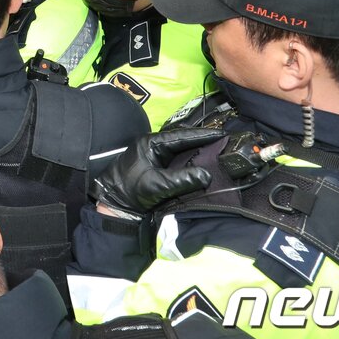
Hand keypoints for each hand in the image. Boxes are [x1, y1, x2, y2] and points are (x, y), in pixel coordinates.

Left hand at [91, 128, 223, 217]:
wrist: (115, 204)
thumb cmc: (130, 191)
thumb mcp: (157, 185)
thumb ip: (181, 179)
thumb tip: (206, 175)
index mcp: (151, 143)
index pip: (181, 135)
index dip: (202, 135)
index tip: (220, 134)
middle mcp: (154, 146)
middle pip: (183, 140)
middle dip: (202, 141)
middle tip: (223, 142)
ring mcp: (156, 156)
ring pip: (181, 150)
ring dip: (197, 151)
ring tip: (218, 151)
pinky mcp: (159, 168)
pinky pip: (178, 161)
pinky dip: (191, 162)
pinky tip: (203, 165)